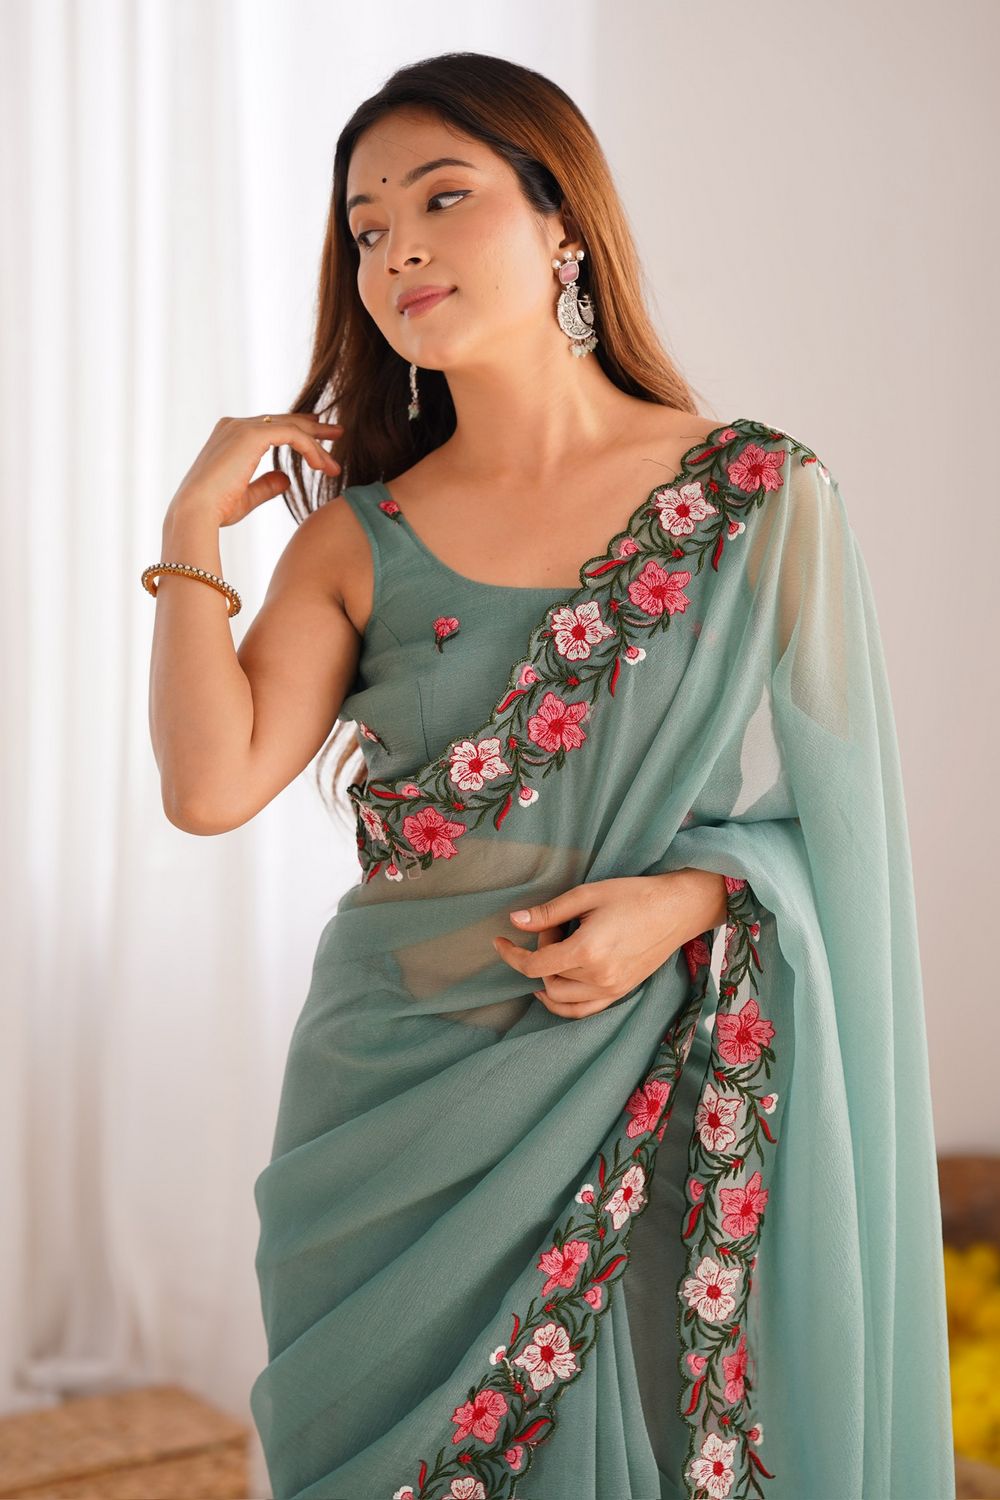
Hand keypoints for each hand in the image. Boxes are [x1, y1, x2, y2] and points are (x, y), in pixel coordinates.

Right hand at [167, 413, 343, 528]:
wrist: (197, 512)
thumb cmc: (216, 510)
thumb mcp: (247, 496)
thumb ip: (267, 485)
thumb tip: (286, 480)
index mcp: (230, 436)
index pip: (271, 427)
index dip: (298, 433)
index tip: (320, 442)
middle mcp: (235, 425)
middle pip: (283, 421)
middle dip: (313, 428)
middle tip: (337, 433)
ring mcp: (243, 427)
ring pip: (291, 428)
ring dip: (317, 444)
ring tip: (334, 463)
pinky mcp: (253, 434)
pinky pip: (292, 435)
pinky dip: (310, 449)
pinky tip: (322, 466)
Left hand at [492, 871, 725, 1018]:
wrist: (677, 909)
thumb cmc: (634, 895)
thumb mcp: (587, 894)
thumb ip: (549, 912)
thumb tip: (515, 921)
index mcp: (587, 950)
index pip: (534, 965)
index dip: (511, 954)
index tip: (499, 941)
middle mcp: (598, 976)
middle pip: (547, 978)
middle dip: (541, 952)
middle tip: (556, 925)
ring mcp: (612, 989)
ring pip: (561, 998)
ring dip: (550, 976)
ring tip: (563, 947)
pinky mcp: (621, 992)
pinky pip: (582, 1011)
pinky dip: (563, 1003)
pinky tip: (555, 987)